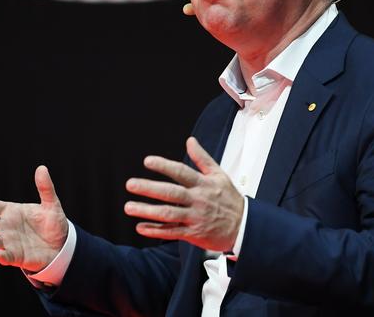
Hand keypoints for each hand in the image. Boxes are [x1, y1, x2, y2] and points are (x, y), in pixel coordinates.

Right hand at [0, 165, 68, 272]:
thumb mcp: (51, 204)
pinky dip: (2, 256)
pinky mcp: (17, 257)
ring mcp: (9, 243)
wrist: (62, 245)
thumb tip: (41, 168)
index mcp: (10, 212)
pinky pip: (8, 257)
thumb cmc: (52, 222)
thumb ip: (45, 188)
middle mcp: (5, 227)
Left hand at [124, 136, 243, 251]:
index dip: (164, 165)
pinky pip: (172, 232)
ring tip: (129, 207)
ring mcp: (195, 217)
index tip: (147, 161)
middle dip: (149, 188)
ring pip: (168, 213)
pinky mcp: (194, 234)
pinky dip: (156, 231)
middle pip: (171, 193)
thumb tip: (190, 140)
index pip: (181, 172)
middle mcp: (198, 199)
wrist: (244, 227)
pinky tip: (140, 228)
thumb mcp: (220, 175)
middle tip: (130, 184)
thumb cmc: (230, 199)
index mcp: (203, 183)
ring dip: (147, 211)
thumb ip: (202, 158)